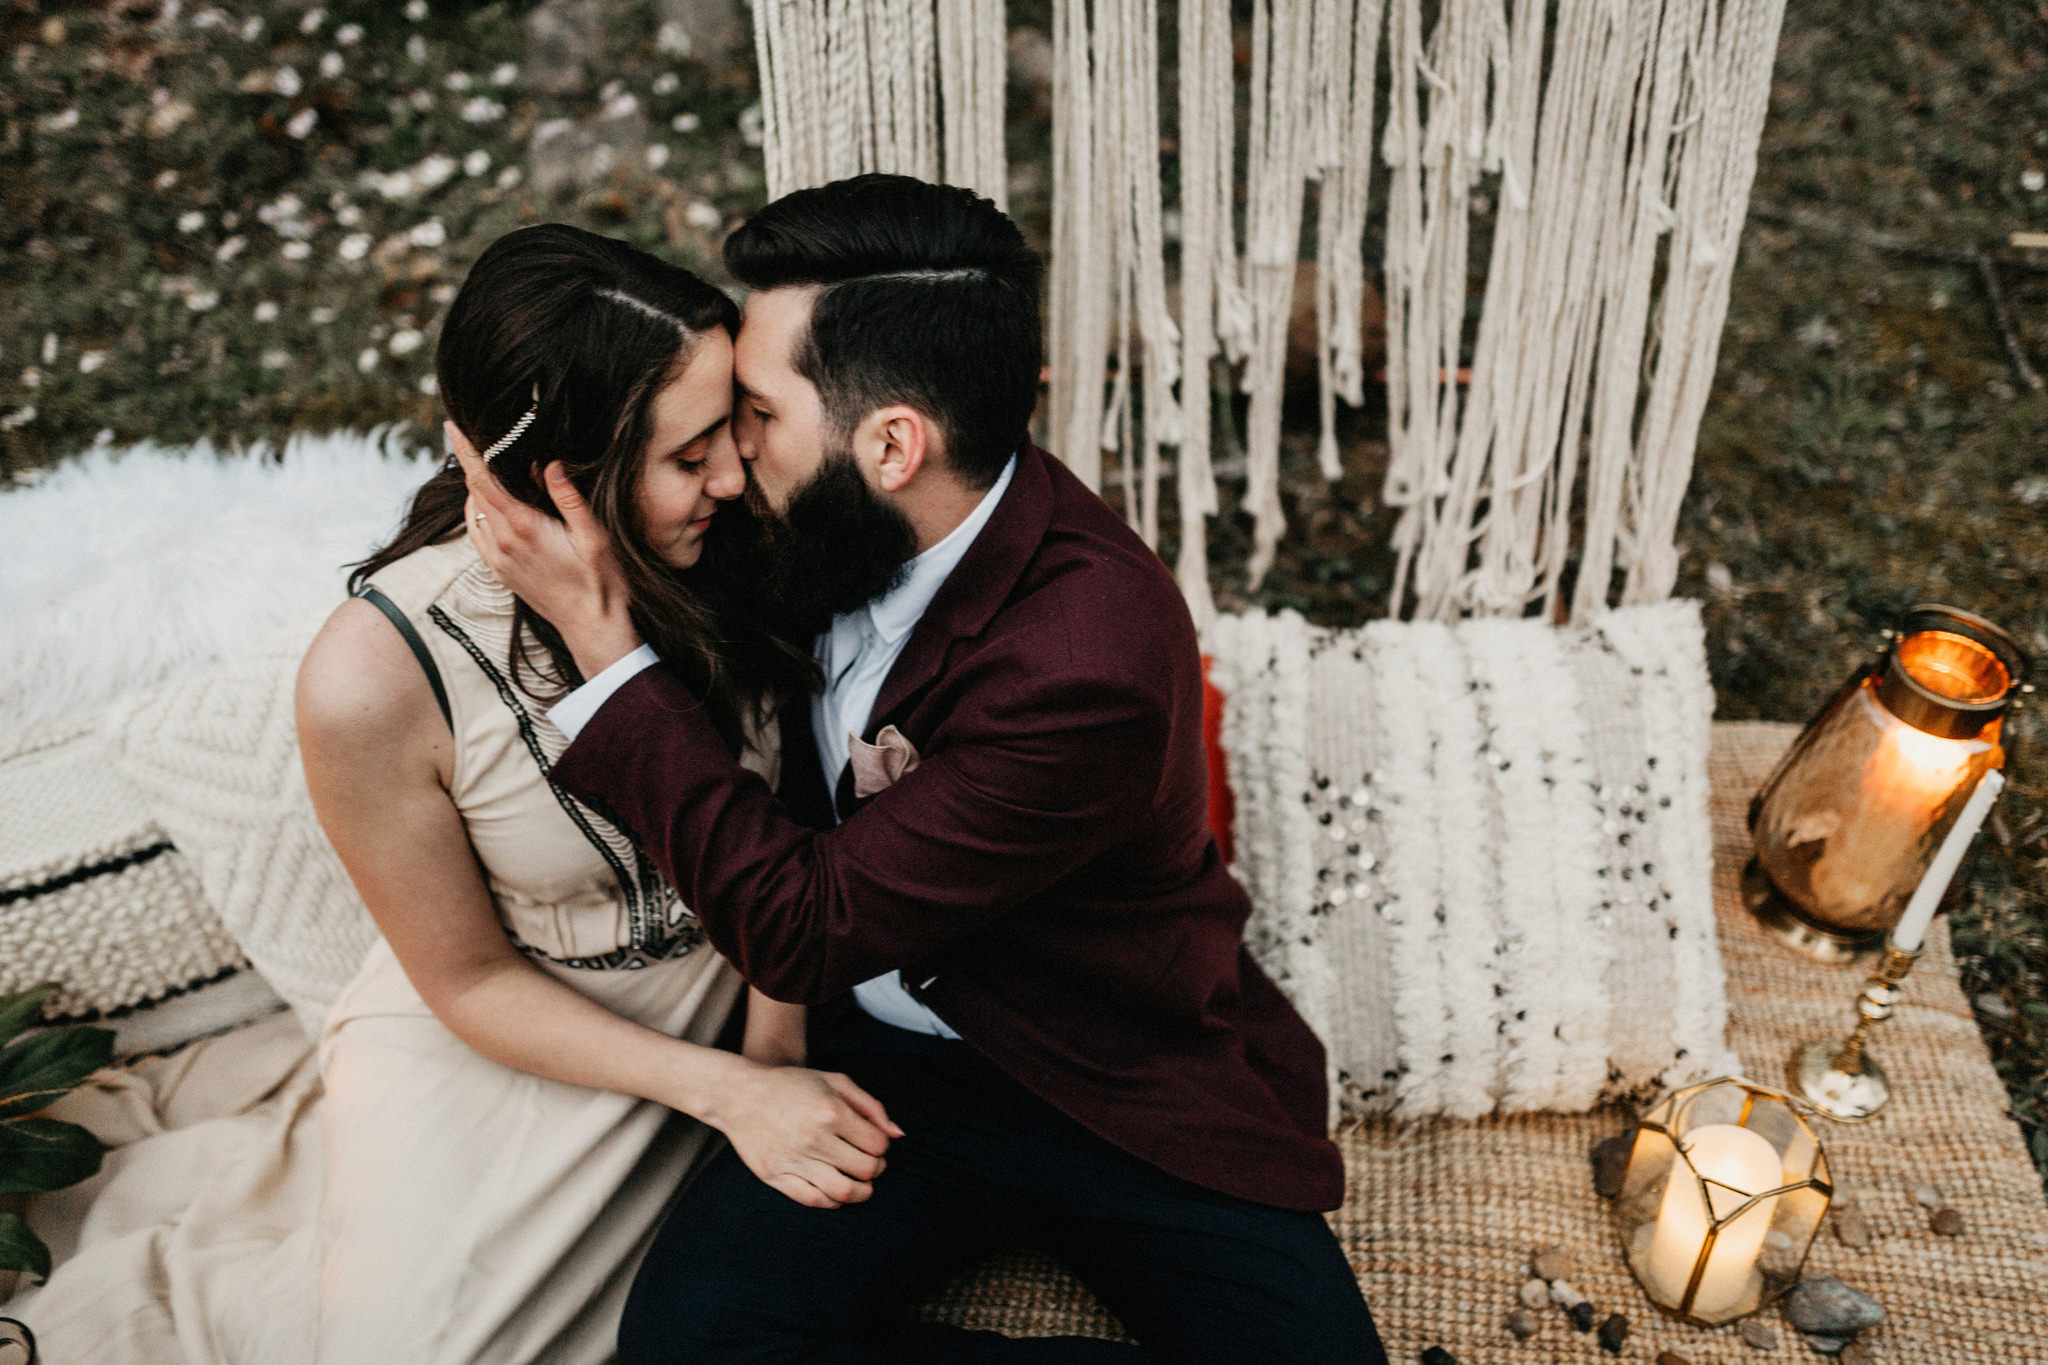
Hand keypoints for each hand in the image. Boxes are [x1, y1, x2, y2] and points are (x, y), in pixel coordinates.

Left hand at [447, 422, 642, 677]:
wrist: (591, 627)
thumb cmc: (601, 582)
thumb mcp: (595, 536)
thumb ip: (569, 498)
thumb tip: (548, 464)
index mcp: (524, 527)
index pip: (483, 479)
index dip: (466, 450)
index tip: (452, 425)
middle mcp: (503, 542)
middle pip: (475, 489)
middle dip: (474, 460)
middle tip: (483, 436)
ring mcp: (497, 558)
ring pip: (473, 509)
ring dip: (476, 484)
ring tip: (490, 464)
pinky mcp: (499, 570)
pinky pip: (476, 531)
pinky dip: (477, 509)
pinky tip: (490, 501)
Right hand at [704, 1059, 904, 1209]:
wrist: (739, 1095)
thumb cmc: (791, 1085)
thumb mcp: (834, 1081)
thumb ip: (870, 1106)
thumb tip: (897, 1135)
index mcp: (831, 1111)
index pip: (877, 1144)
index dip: (882, 1146)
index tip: (875, 1143)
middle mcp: (814, 1138)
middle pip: (866, 1169)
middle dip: (876, 1168)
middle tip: (871, 1162)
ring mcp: (794, 1159)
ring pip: (844, 1191)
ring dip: (862, 1192)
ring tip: (861, 1183)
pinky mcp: (776, 1176)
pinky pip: (814, 1200)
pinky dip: (833, 1201)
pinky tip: (837, 1191)